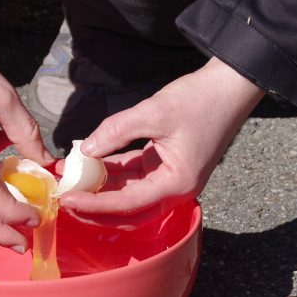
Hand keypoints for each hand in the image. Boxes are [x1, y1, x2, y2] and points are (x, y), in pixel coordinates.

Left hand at [58, 57, 265, 215]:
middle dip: (96, 206)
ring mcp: (172, 179)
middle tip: (65, 198)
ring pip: (130, 193)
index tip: (67, 200)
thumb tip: (85, 150)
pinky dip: (115, 171)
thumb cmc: (199, 99)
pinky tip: (91, 161)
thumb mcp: (153, 112)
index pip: (128, 204)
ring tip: (72, 177)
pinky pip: (136, 175)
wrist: (230, 86)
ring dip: (102, 187)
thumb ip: (116, 132)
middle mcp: (175, 189)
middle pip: (128, 210)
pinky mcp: (168, 166)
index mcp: (177, 184)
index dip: (95, 204)